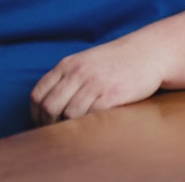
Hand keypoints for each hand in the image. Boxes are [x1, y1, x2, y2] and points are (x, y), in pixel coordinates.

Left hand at [30, 38, 164, 125]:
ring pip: (69, 114)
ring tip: (75, 132)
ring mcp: (95, 83)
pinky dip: (87, 126)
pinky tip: (91, 128)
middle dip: (49, 124)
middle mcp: (78, 73)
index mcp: (67, 65)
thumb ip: (66, 79)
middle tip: (57, 132)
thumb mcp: (85, 62)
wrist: (147, 52)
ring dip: (69, 127)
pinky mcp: (112, 94)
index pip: (38, 94)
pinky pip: (91, 116)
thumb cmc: (115, 62)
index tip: (42, 123)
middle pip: (50, 107)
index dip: (36, 114)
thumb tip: (47, 107)